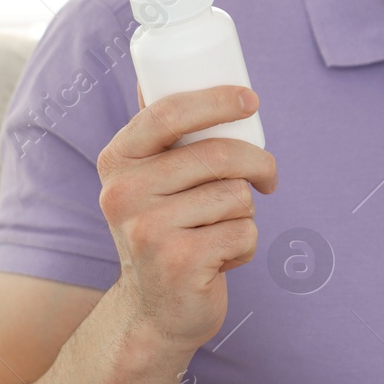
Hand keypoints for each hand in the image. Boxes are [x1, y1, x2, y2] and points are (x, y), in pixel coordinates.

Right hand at [96, 85, 277, 351]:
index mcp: (116, 161)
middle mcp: (122, 193)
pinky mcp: (179, 262)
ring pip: (237, 195)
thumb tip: (156, 72)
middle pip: (219, 155)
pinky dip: (245, 247)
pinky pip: (243, 233)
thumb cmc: (165, 231)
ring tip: (218, 231)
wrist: (153, 311)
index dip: (215, 99)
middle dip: (258, 163)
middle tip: (267, 177)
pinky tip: (219, 260)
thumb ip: (156, 135)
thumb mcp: (148, 181)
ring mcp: (147, 230)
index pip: (167, 112)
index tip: (251, 100)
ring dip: (244, 215)